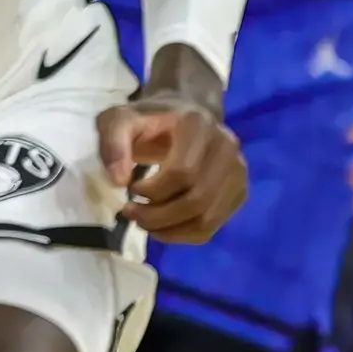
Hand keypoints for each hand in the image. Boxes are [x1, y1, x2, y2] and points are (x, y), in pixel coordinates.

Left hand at [97, 92, 246, 243]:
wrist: (183, 116)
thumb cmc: (149, 121)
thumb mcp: (120, 120)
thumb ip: (113, 143)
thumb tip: (119, 181)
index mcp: (198, 125)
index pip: (182, 172)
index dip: (152, 190)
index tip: (131, 189)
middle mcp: (226, 146)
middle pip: (197, 199)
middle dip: (158, 217)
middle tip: (132, 214)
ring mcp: (238, 170)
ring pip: (206, 219)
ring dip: (169, 230)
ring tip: (146, 223)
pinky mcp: (239, 190)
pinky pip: (212, 226)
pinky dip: (183, 235)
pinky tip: (164, 226)